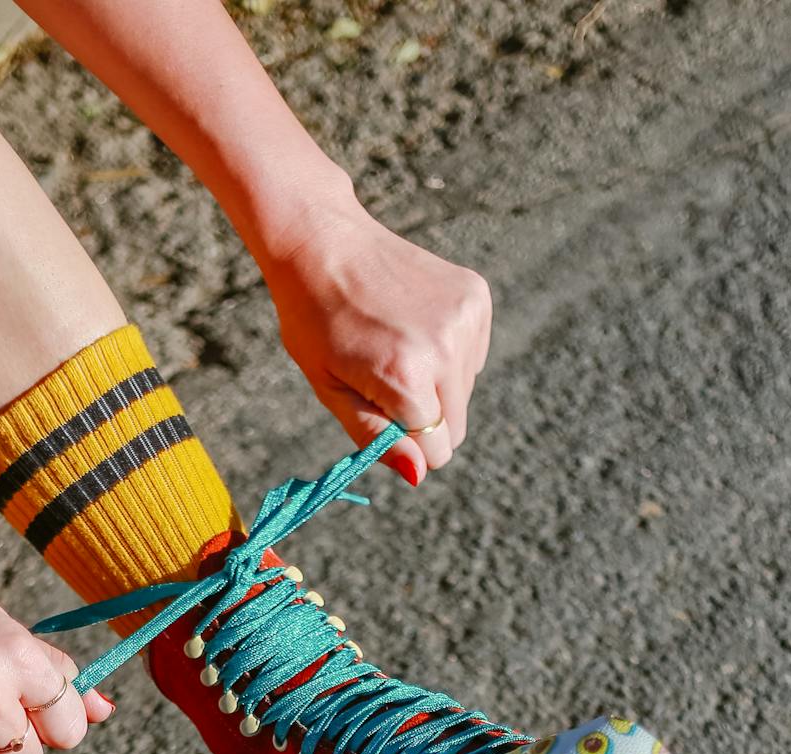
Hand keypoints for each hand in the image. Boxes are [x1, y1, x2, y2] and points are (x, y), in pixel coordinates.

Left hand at [261, 196, 491, 486]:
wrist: (324, 242)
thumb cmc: (315, 322)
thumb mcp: (331, 389)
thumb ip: (376, 437)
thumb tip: (420, 474)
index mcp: (407, 377)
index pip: (436, 452)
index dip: (406, 443)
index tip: (379, 413)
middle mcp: (446, 348)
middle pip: (456, 427)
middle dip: (423, 418)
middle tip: (382, 378)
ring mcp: (465, 318)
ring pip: (465, 392)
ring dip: (435, 383)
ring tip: (394, 344)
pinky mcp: (476, 297)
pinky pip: (473, 356)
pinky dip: (447, 352)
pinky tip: (412, 325)